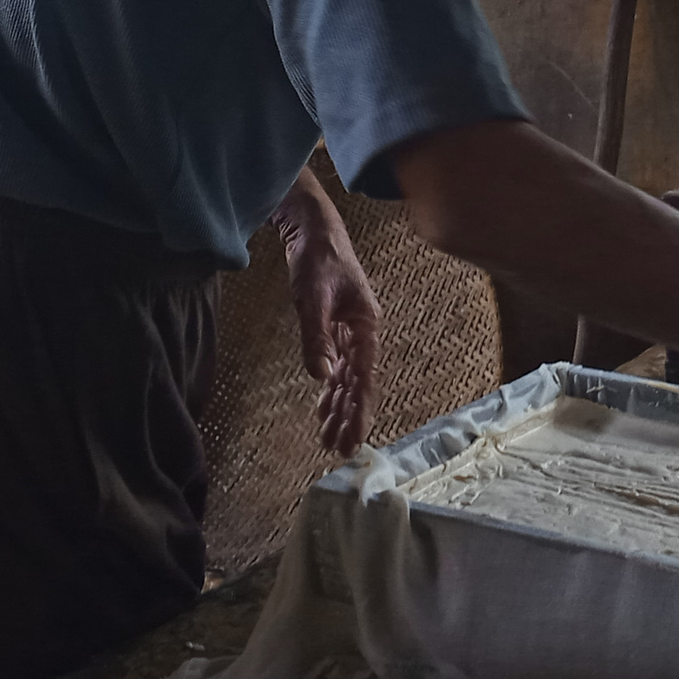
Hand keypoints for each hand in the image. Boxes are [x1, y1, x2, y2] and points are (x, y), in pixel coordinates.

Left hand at [274, 171, 381, 456]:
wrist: (314, 229)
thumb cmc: (318, 258)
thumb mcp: (313, 298)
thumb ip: (317, 338)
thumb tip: (323, 377)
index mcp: (366, 326)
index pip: (365, 379)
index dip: (360, 411)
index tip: (354, 439)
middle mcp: (363, 332)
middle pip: (358, 383)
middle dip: (349, 416)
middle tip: (339, 449)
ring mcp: (351, 331)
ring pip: (347, 377)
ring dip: (339, 406)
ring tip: (329, 437)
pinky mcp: (336, 327)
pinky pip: (337, 365)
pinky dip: (331, 387)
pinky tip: (324, 404)